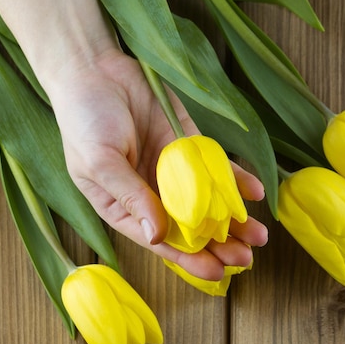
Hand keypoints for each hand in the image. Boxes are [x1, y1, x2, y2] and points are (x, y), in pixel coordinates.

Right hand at [46, 48, 267, 280]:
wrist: (97, 70)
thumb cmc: (84, 121)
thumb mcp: (99, 163)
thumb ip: (129, 197)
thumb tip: (157, 235)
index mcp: (125, 207)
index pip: (161, 241)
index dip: (189, 259)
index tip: (217, 273)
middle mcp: (153, 193)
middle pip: (191, 227)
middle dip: (219, 245)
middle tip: (247, 259)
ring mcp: (174, 170)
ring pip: (209, 202)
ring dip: (234, 220)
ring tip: (259, 236)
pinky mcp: (190, 146)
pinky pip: (216, 167)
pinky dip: (236, 179)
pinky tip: (255, 194)